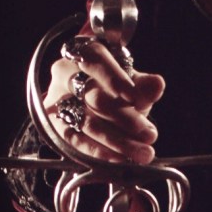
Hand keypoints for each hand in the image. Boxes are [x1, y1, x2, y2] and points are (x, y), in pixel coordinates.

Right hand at [44, 38, 165, 163]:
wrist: (85, 96)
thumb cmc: (112, 84)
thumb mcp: (131, 80)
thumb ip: (144, 84)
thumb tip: (157, 85)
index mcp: (84, 53)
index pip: (98, 62)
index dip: (118, 81)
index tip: (140, 101)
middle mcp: (65, 74)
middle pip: (94, 98)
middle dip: (126, 119)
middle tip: (150, 135)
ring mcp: (56, 100)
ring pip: (87, 123)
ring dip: (118, 141)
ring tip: (142, 152)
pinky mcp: (54, 124)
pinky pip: (76, 141)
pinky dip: (99, 152)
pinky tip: (119, 159)